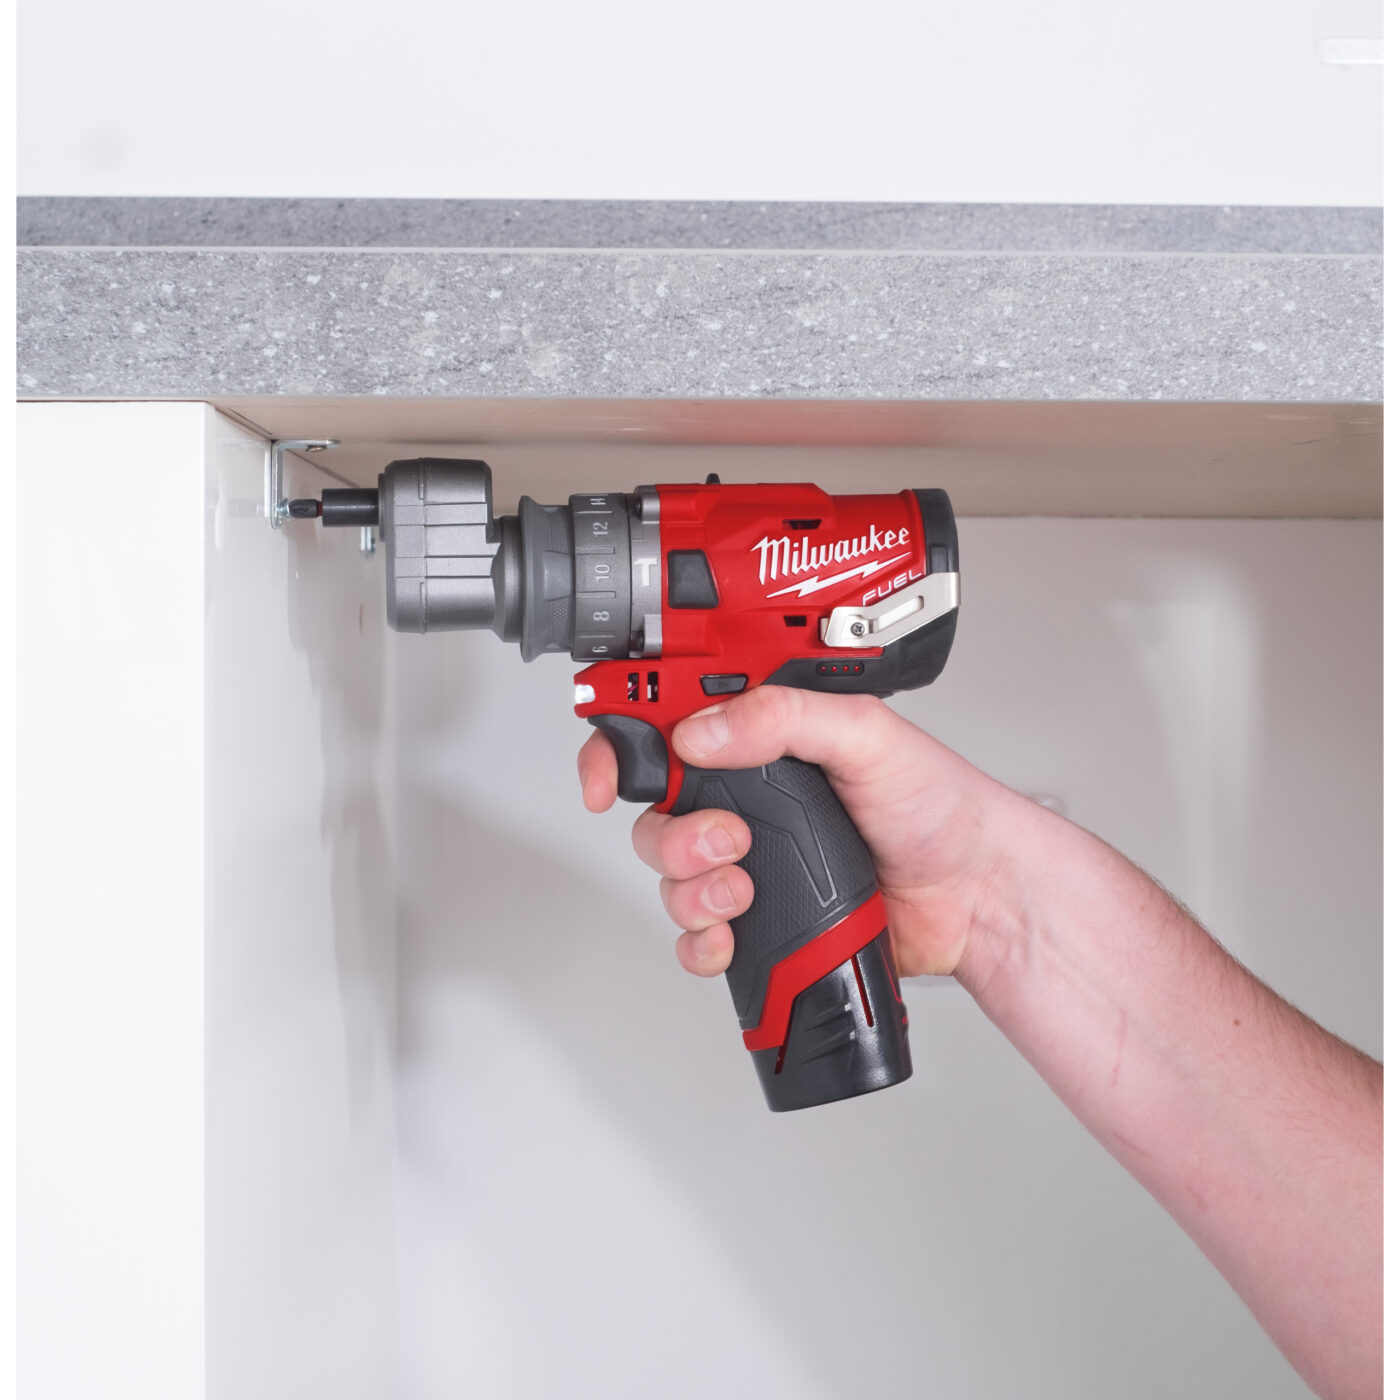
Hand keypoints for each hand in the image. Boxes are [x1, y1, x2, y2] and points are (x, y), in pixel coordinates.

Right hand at [577, 686, 1021, 984]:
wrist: (974, 893)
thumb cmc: (937, 806)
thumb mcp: (866, 735)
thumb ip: (783, 718)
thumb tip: (704, 730)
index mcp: (764, 739)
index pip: (667, 730)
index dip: (619, 749)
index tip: (608, 779)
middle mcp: (750, 799)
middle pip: (655, 813)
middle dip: (672, 834)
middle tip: (727, 840)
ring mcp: (754, 862)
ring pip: (669, 877)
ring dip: (689, 889)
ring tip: (743, 888)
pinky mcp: (764, 919)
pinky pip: (698, 937)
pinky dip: (700, 942)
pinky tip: (731, 936)